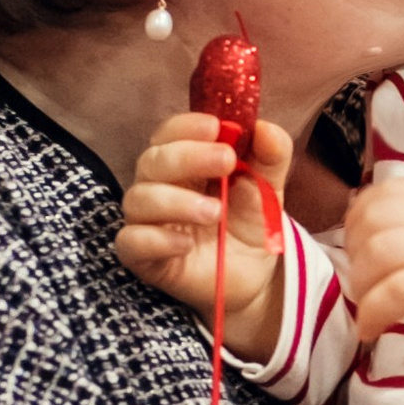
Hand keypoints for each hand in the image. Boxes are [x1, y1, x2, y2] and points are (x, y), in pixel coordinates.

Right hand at [115, 109, 293, 352]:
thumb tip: (266, 129)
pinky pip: (131, 242)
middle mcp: (160, 186)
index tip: (216, 127)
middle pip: (153, 160)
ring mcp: (149, 222)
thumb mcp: (269, 186)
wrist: (255, 278)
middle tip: (227, 161)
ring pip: (139, 199)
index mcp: (185, 163)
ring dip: (177, 200)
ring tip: (215, 212)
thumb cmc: (249, 224)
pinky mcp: (144, 258)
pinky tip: (185, 244)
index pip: (170, 134)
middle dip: (188, 157)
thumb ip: (272, 155)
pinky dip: (156, 239)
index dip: (187, 126)